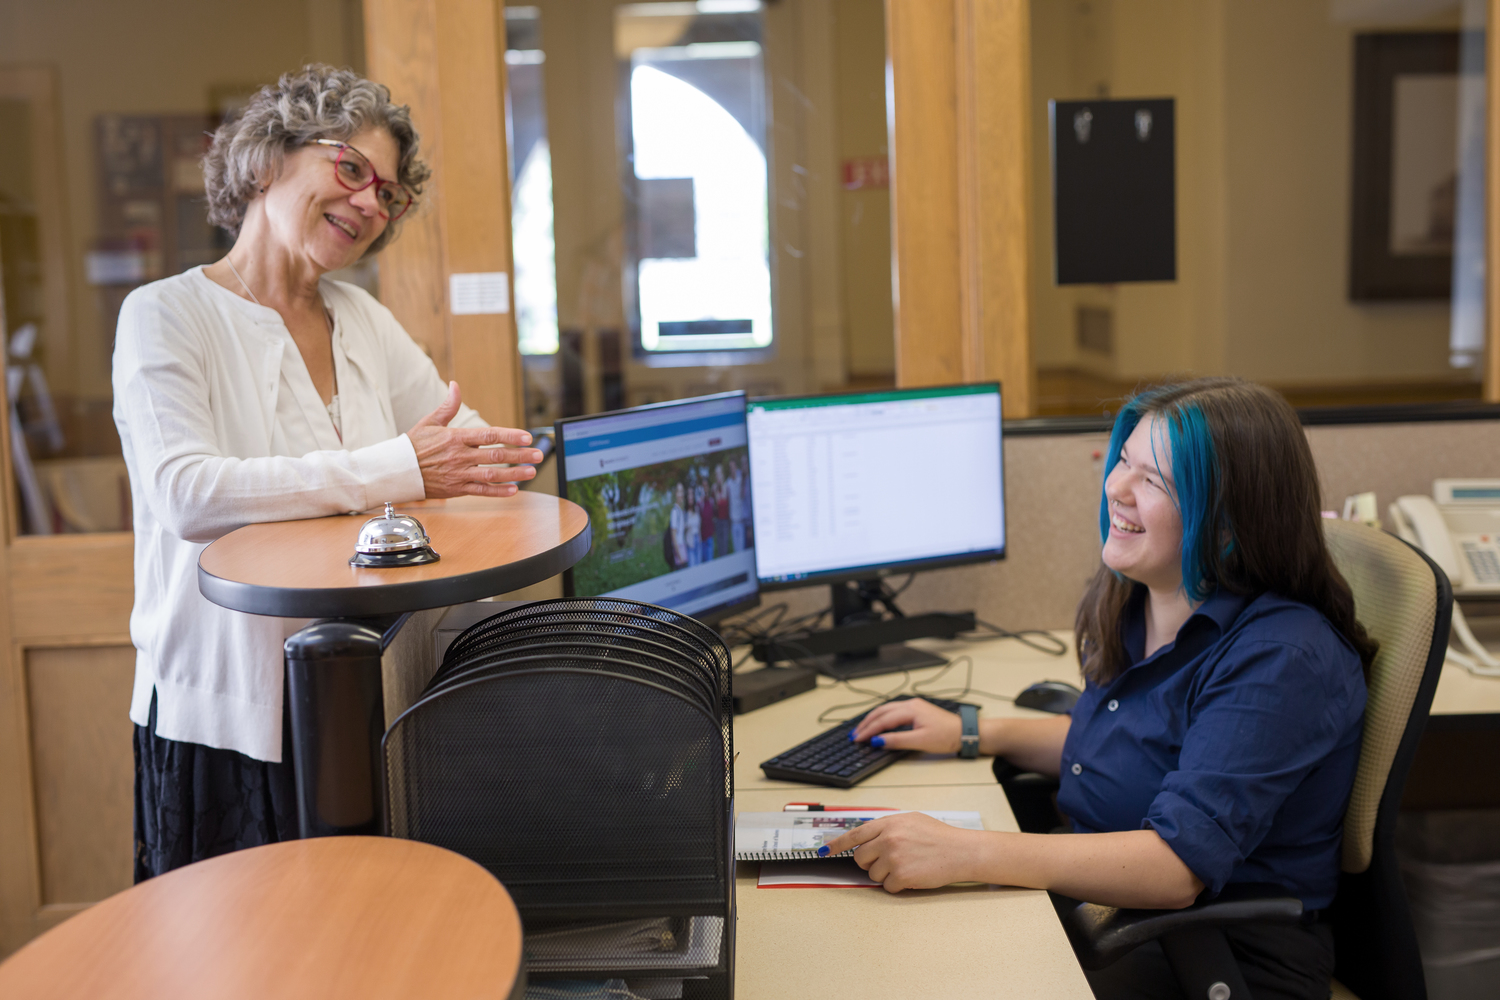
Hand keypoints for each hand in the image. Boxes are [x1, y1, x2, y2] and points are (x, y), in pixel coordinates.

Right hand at [406, 382, 542, 498]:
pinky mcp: (456, 489)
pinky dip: (498, 492)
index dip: (510, 436)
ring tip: (531, 472)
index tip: (527, 437)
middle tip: (539, 455)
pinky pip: (481, 491)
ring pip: (492, 475)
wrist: (397, 470)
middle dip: (520, 455)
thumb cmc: (414, 446)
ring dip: (514, 474)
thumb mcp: (430, 422)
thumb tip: (455, 385)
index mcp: (456, 438)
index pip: (489, 435)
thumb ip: (447, 406)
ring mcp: (459, 473)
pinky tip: (513, 490)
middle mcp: (460, 456)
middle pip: (496, 455)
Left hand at [820, 812, 983, 892]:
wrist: (960, 851)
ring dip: (886, 874)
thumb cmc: (938, 836)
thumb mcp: (910, 820)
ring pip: (872, 874)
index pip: (855, 834)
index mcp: (889, 823)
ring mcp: (893, 858)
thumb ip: (887, 827)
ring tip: (906, 866)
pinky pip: (887, 886)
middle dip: (870, 862)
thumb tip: (866, 837)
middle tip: (888, 861)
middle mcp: (888, 838)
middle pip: (860, 857)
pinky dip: (897, 885)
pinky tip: (912, 876)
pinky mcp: (901, 876)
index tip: (825, 850)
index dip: (837, 844)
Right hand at [849, 698, 962, 754]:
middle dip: (866, 723)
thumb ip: (897, 740)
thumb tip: (877, 741)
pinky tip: (878, 723)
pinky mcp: (917, 710)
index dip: (869, 730)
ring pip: (886, 710)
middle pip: (882, 712)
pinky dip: (882, 718)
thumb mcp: (920, 741)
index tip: (858, 739)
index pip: (883, 720)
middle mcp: (910, 704)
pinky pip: (894, 711)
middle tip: (855, 734)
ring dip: (873, 719)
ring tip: (862, 729)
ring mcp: (914, 706)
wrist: (964, 733)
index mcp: (911, 709)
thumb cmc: (947, 736)